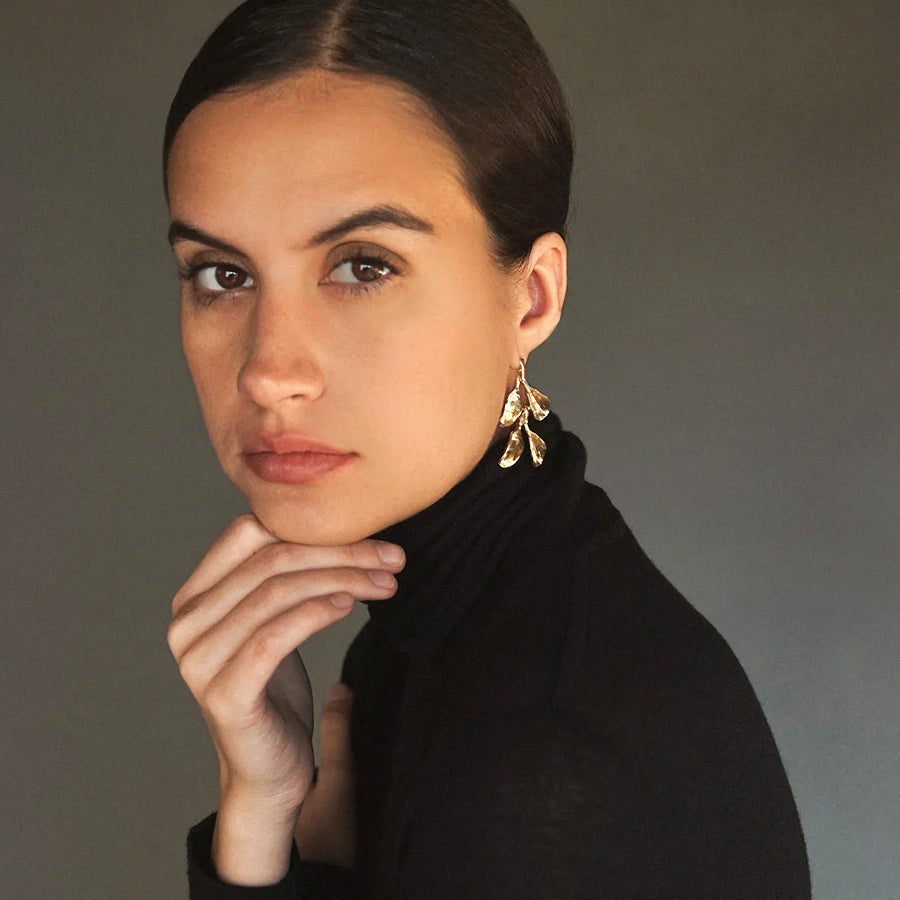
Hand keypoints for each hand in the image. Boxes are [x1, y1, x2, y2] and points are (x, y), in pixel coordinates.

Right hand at [167, 514, 403, 883]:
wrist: (267, 772)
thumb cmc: (275, 690)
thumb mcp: (274, 621)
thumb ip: (282, 575)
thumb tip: (340, 521)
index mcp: (194, 596)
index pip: (249, 532)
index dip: (311, 526)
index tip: (371, 533)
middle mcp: (187, 623)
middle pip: (271, 560)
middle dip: (340, 552)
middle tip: (392, 558)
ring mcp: (199, 660)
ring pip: (277, 593)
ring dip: (342, 579)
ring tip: (386, 583)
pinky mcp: (223, 693)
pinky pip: (274, 636)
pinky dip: (316, 613)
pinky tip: (350, 606)